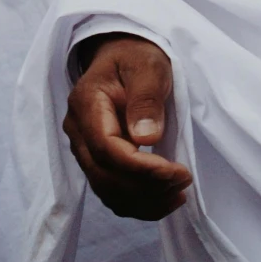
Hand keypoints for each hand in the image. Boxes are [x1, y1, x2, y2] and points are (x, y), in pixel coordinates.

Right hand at [63, 36, 191, 220]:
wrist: (123, 57)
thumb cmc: (136, 57)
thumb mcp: (148, 66)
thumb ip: (146, 98)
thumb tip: (147, 138)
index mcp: (86, 103)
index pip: (106, 148)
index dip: (140, 168)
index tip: (175, 172)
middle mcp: (77, 131)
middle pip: (104, 175)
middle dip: (146, 187)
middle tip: (183, 182)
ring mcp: (83, 148)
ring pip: (106, 190)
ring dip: (144, 201)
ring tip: (179, 192)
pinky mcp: (96, 161)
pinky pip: (111, 192)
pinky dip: (138, 204)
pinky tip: (165, 199)